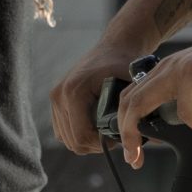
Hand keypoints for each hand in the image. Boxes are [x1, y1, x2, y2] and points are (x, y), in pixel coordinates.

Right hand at [50, 39, 144, 155]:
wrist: (115, 46)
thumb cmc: (124, 64)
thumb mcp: (130, 86)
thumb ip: (129, 111)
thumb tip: (137, 137)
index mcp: (74, 92)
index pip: (81, 137)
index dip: (101, 145)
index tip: (118, 137)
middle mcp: (59, 95)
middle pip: (73, 142)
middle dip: (95, 144)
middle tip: (113, 137)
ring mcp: (55, 98)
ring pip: (66, 138)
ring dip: (86, 140)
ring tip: (105, 131)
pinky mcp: (55, 100)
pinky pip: (62, 130)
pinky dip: (77, 133)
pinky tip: (95, 126)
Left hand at [110, 34, 191, 170]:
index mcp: (167, 74)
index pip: (134, 98)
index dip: (128, 125)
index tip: (135, 151)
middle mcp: (166, 69)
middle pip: (128, 102)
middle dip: (126, 135)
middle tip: (133, 159)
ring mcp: (176, 69)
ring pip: (140, 104)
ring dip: (139, 134)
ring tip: (147, 154)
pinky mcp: (191, 72)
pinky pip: (184, 110)